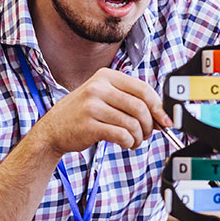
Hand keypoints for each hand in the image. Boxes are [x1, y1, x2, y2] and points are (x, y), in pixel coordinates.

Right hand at [28, 68, 170, 154]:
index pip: (143, 89)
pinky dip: (129, 142)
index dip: (159, 106)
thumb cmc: (84, 113)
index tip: (166, 120)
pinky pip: (121, 135)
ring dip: (139, 137)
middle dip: (150, 125)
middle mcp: (98, 88)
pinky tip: (125, 143)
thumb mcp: (104, 98)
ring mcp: (92, 106)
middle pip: (140, 107)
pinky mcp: (88, 126)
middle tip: (148, 134)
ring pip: (132, 123)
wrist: (53, 128)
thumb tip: (162, 117)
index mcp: (106, 76)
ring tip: (135, 141)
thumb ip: (131, 102)